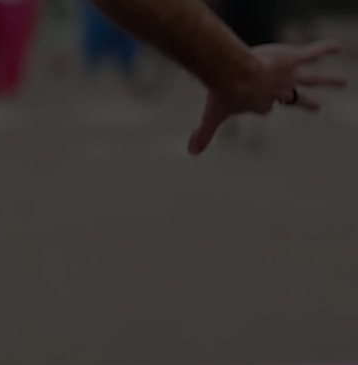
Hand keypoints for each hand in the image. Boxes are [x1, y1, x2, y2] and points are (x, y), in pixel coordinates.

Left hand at [189, 40, 347, 155]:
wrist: (233, 73)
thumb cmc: (223, 93)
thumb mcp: (213, 115)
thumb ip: (203, 133)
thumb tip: (190, 152)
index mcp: (261, 104)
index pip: (265, 107)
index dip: (263, 107)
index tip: (263, 108)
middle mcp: (278, 91)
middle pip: (294, 98)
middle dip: (305, 103)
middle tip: (317, 107)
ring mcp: (288, 76)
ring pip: (313, 77)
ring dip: (329, 80)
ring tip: (344, 81)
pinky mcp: (293, 59)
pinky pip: (313, 53)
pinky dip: (325, 48)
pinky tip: (337, 45)